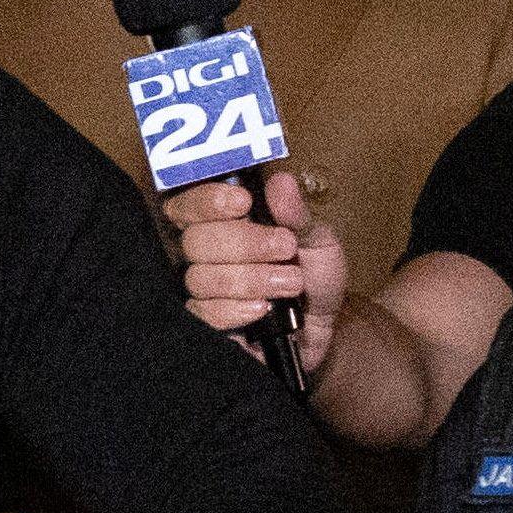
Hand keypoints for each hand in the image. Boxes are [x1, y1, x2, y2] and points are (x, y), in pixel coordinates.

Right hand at [165, 169, 344, 376]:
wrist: (322, 329)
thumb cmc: (314, 279)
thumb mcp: (318, 241)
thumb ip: (298, 215)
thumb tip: (281, 183)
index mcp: (224, 223)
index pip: (190, 203)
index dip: (207, 200)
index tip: (243, 202)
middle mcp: (206, 254)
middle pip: (194, 240)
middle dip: (244, 243)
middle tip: (286, 249)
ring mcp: (202, 290)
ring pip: (201, 278)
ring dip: (250, 279)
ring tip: (290, 284)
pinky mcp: (205, 324)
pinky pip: (204, 314)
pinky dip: (236, 310)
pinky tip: (263, 309)